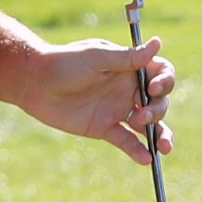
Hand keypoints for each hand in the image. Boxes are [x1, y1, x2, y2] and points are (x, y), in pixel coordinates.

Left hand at [21, 35, 175, 164]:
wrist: (35, 83)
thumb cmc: (65, 63)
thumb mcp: (98, 58)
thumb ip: (128, 58)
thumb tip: (158, 43)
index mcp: (130, 68)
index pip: (161, 73)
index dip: (165, 81)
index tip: (154, 88)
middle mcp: (128, 89)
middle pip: (159, 101)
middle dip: (158, 110)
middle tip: (140, 116)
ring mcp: (118, 110)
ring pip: (149, 125)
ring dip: (160, 134)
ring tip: (163, 146)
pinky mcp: (105, 128)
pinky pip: (127, 141)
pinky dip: (138, 150)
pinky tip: (146, 158)